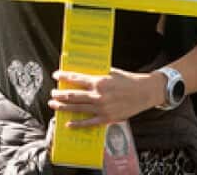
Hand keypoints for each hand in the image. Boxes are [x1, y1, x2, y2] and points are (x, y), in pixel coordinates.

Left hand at [48, 69, 162, 127]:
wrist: (144, 92)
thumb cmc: (128, 81)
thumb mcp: (111, 72)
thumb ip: (97, 74)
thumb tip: (83, 74)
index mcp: (99, 81)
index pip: (76, 78)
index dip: (64, 77)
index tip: (56, 75)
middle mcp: (98, 95)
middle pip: (73, 95)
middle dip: (60, 95)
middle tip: (52, 94)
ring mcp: (102, 108)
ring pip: (77, 108)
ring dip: (63, 107)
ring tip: (53, 105)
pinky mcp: (106, 118)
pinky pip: (88, 123)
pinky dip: (77, 124)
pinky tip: (68, 124)